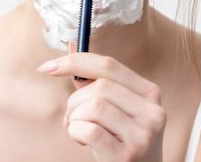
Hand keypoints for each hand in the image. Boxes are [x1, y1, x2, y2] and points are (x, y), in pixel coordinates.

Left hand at [37, 51, 165, 161]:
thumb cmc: (121, 139)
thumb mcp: (116, 109)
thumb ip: (94, 82)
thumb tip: (70, 48)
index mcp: (150, 92)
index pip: (109, 65)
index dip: (74, 62)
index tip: (47, 67)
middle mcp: (152, 112)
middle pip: (99, 86)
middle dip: (75, 101)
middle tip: (74, 117)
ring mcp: (143, 135)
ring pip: (92, 106)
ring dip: (75, 118)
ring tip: (80, 130)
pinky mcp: (127, 155)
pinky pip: (88, 130)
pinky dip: (76, 133)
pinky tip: (83, 142)